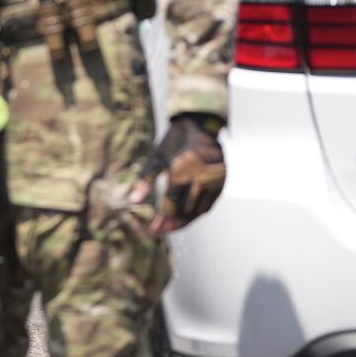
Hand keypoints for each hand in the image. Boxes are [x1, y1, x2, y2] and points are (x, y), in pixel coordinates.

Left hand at [128, 114, 226, 234]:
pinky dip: (197, 212)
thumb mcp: (156, 159)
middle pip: (186, 211)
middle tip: (161, 230)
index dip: (162, 220)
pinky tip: (187, 216)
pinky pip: (210, 204)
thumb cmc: (174, 142)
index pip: (172, 205)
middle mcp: (200, 178)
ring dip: (186, 221)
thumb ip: (145, 181)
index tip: (153, 230)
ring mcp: (214, 181)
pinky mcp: (222, 182)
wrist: (200, 126)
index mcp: (181, 172)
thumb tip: (133, 201)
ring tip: (172, 227)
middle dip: (172, 224)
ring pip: (199, 210)